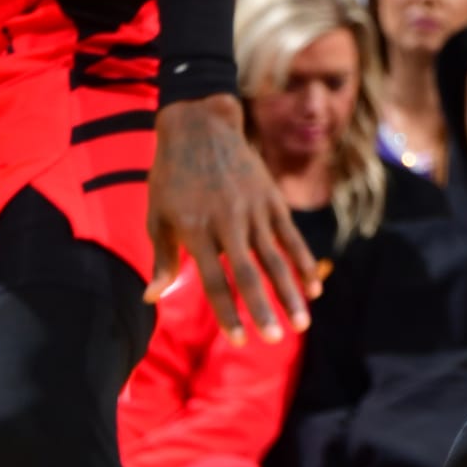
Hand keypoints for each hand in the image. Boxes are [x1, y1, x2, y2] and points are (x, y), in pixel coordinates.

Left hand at [146, 96, 320, 344]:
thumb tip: (152, 297)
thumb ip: (161, 257)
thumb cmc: (171, 176)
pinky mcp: (270, 199)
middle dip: (263, 308)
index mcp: (195, 230)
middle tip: (275, 339)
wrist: (200, 126)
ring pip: (275, 258)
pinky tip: (313, 288)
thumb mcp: (157, 214)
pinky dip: (302, 262)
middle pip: (247, 273)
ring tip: (302, 323)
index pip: (213, 280)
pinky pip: (290, 235)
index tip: (240, 340)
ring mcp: (252, 209)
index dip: (228, 312)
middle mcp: (226, 222)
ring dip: (289, 293)